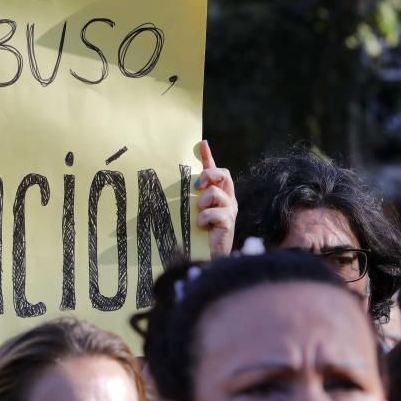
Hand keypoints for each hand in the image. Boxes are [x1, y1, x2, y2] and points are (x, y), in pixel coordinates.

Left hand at [194, 140, 236, 258]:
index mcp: (217, 194)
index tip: (201, 143)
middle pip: (224, 174)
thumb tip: (171, 185)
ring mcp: (230, 210)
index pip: (215, 171)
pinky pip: (217, 213)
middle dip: (210, 175)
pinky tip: (200, 225)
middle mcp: (227, 199)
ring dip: (204, 201)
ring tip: (198, 213)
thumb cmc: (196, 234)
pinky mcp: (229, 223)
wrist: (207, 256)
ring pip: (218, 193)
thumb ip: (187, 198)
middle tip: (196, 186)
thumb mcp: (189, 211)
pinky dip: (205, 218)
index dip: (209, 156)